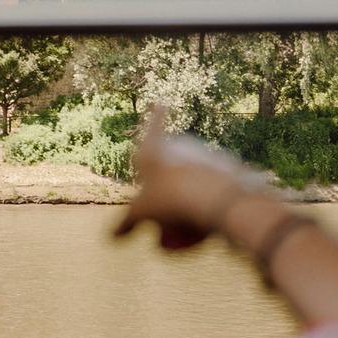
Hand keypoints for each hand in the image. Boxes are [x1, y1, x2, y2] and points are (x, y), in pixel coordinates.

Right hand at [114, 104, 265, 250]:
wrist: (217, 198)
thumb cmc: (171, 200)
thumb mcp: (142, 213)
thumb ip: (128, 223)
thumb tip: (113, 236)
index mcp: (154, 150)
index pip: (153, 127)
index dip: (154, 116)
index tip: (159, 102)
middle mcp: (180, 147)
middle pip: (170, 160)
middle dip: (165, 180)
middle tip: (163, 207)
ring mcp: (204, 155)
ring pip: (191, 173)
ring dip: (186, 193)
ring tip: (185, 223)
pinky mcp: (225, 168)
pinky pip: (210, 182)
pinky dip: (205, 198)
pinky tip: (206, 221)